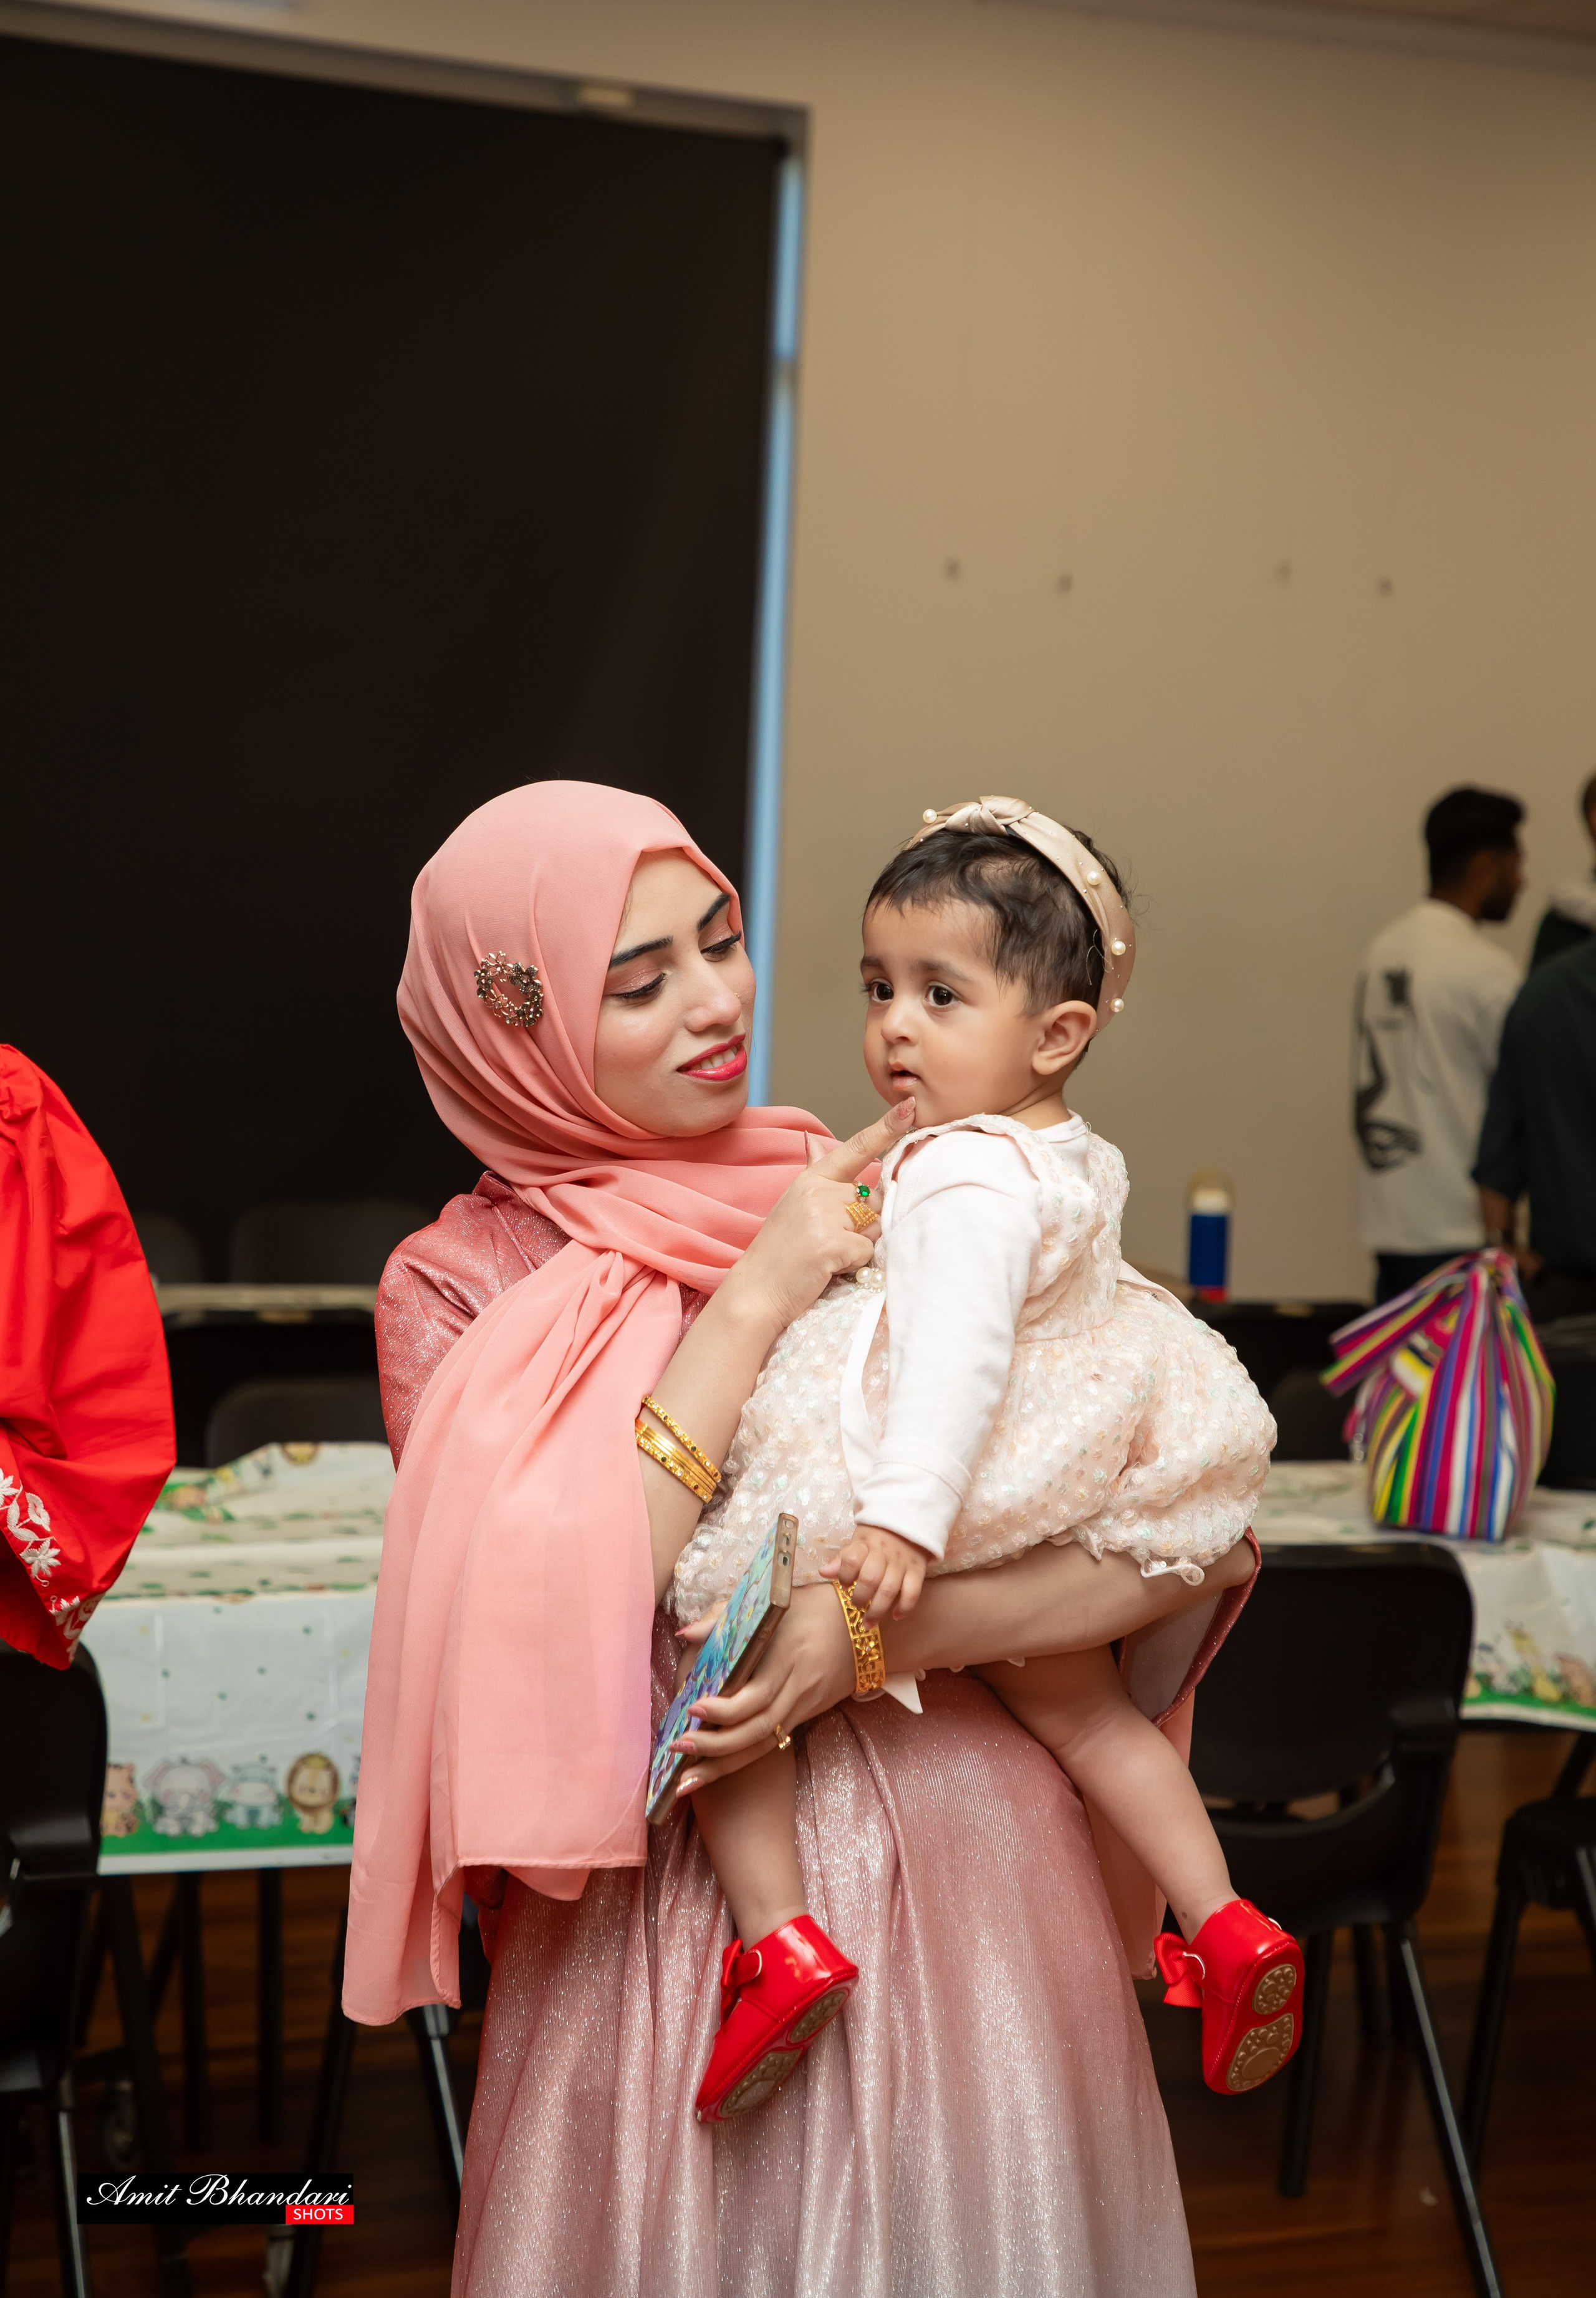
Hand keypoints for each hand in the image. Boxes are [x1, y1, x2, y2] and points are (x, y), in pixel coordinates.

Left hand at [667, 1584, 855, 1803]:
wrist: (863, 1628)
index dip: (725, 1708)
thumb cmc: (812, 1608)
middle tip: (678, 1748)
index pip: (757, 1695)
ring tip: (686, 1780)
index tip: (692, 1708)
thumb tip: (686, 1634)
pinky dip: (740, 1759)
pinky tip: (713, 1771)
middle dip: (716, 1745)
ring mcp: (802, 1707)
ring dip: (724, 1766)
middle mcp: (797, 1688)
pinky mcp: (803, 1715)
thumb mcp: (774, 1602)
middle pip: (758, 1729)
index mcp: (788, 1657)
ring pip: (764, 1745)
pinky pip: (771, 1743)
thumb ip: (727, 1616)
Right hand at [720, 1101, 914, 1336]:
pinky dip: (853, 1264)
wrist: (756, 1291)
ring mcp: (824, 1215)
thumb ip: (815, 1173)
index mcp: (811, 1178)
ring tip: (827, 1254)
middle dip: (864, 1223)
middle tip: (830, 1241)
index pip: (855, 1148)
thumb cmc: (779, 1252)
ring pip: (873, 1225)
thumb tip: (816, 1142)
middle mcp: (818, 1190)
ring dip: (859, 1244)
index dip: (886, 1128)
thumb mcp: (793, 1203)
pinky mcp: (832, 1243)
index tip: (910, 1107)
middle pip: (873, 1199)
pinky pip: (866, 1251)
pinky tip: (828, 1267)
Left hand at [821, 1523, 929, 1621]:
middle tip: (856, 1605)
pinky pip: (913, 1593)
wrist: (907, 1527)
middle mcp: (884, 1553)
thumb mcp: (858, 1543)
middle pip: (870, 1579)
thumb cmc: (877, 1539)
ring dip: (877, 1610)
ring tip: (868, 1622)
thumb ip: (842, 1559)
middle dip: (860, 1597)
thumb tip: (823, 1572)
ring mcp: (902, 1563)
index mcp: (866, 1544)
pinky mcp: (917, 1571)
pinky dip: (904, 1607)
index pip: (851, 1560)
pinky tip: (896, 1616)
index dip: (845, 1575)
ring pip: (889, 1590)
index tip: (845, 1584)